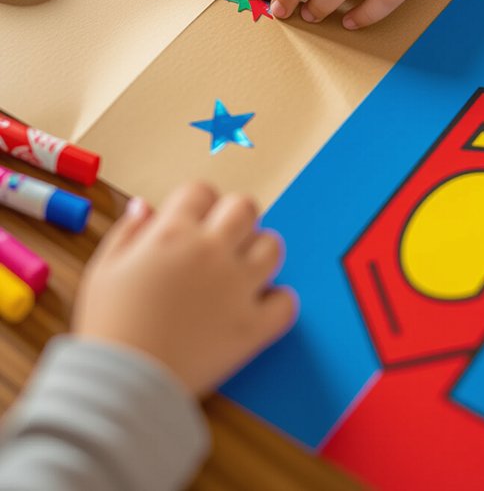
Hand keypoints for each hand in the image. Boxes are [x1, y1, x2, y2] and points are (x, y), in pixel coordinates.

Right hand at [72, 183, 296, 395]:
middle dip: (233, 218)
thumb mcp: (105, 270)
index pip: (202, 191)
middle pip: (244, 208)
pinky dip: (276, 303)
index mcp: (172, 233)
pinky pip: (286, 302)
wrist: (122, 386)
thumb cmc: (109, 327)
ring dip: (259, 254)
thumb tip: (145, 207)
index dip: (196, 203)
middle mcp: (211, 251)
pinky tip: (256, 308)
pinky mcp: (252, 327)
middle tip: (221, 241)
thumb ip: (128, 232)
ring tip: (240, 272)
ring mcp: (237, 288)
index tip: (190, 221)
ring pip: (272, 247)